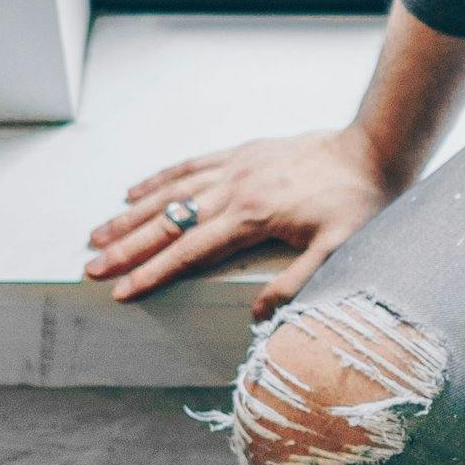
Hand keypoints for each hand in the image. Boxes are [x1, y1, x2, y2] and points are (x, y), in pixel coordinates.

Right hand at [84, 124, 397, 317]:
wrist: (372, 149)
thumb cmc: (358, 204)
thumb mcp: (338, 251)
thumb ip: (297, 284)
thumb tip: (257, 314)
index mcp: (252, 217)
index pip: (190, 252)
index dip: (153, 273)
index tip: (123, 290)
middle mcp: (234, 189)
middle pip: (169, 223)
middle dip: (127, 248)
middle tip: (92, 267)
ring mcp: (234, 167)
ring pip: (171, 194)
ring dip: (131, 215)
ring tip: (98, 233)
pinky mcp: (240, 153)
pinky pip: (190, 166)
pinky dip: (159, 179)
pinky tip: (134, 191)